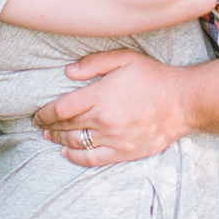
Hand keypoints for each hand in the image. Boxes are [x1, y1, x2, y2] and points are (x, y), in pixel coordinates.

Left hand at [31, 50, 192, 166]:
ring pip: (76, 142)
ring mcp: (113, 138)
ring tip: (50, 136)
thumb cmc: (152, 77)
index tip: (37, 114)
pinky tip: (66, 152)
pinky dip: (75, 157)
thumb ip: (94, 63)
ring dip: (59, 140)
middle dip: (49, 126)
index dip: (45, 113)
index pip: (61, 108)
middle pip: (66, 126)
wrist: (181, 102)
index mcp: (101, 96)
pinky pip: (93, 159)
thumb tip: (68, 72)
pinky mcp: (124, 152)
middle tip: (40, 125)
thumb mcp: (124, 58)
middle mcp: (104, 119)